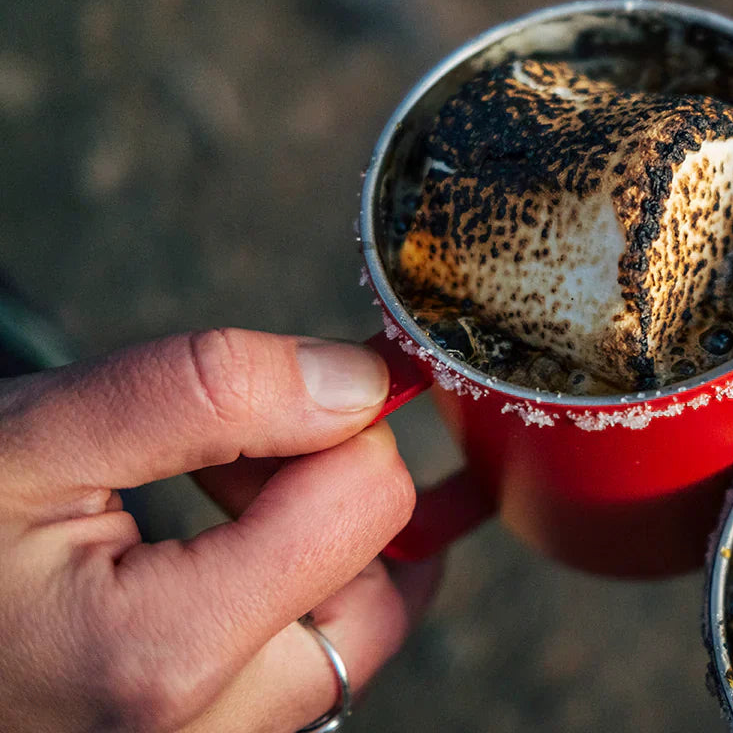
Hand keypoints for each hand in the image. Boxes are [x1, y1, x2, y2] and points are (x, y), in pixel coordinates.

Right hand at [0, 329, 438, 731]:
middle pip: (376, 589)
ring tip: (209, 492)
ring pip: (350, 635)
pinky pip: (300, 671)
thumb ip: (206, 393)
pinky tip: (215, 547)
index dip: (339, 421)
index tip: (281, 388)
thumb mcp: (35, 435)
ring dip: (315, 545)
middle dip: (329, 490)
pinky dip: (291, 595)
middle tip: (230, 447)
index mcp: (155, 659)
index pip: (364, 506)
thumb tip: (359, 382)